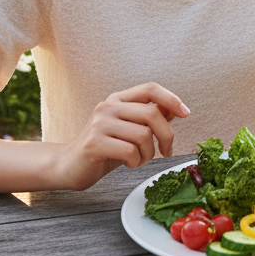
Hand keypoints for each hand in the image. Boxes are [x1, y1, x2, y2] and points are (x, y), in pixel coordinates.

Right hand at [55, 83, 188, 189]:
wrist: (69, 167)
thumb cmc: (104, 149)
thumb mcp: (129, 130)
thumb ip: (148, 118)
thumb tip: (175, 109)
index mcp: (118, 99)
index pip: (150, 88)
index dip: (171, 98)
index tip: (186, 113)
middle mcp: (108, 106)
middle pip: (152, 113)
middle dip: (166, 136)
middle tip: (167, 151)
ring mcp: (100, 124)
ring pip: (143, 134)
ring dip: (148, 153)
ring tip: (139, 159)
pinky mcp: (94, 143)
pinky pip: (130, 151)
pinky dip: (136, 162)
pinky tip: (128, 163)